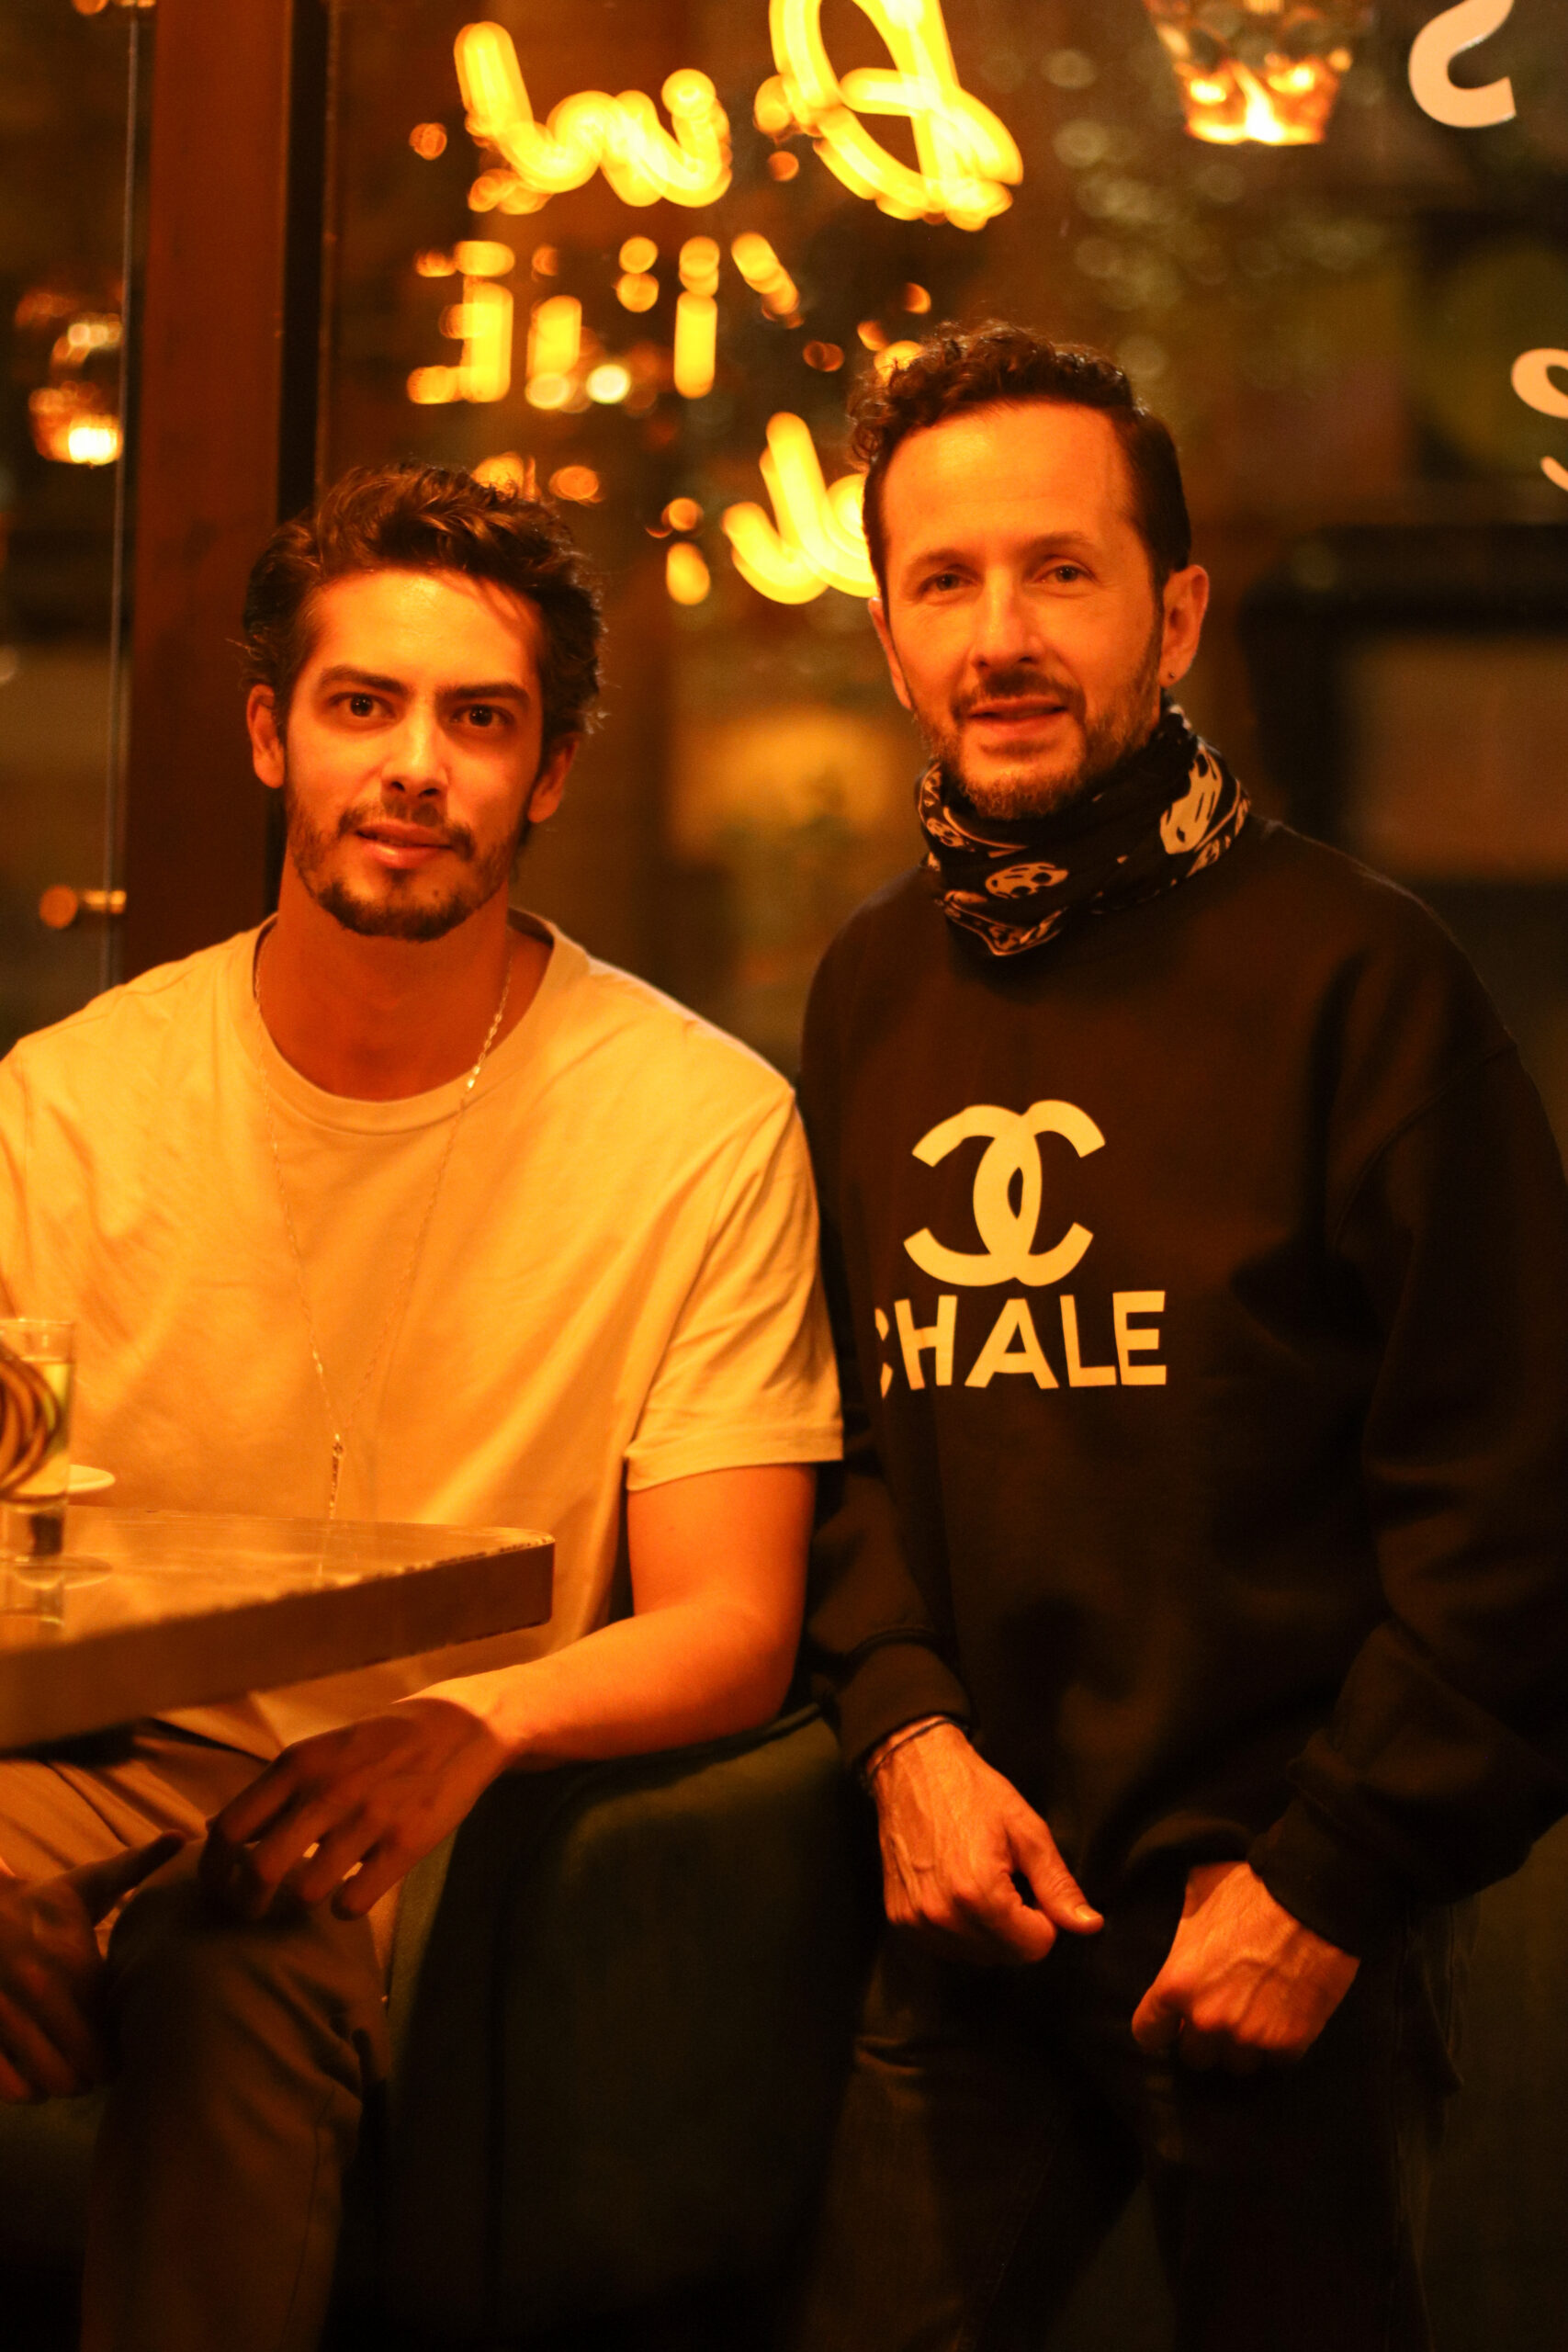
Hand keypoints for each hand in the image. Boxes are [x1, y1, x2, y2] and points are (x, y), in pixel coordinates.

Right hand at [0, 1835, 182, 2100]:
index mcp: (70, 1961)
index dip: (122, 2051)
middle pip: (82, 2069)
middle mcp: (35, 1992)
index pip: (109, 2032)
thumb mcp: (86, 1884)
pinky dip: (26, 2092)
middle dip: (96, 2075)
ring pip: (46, 2085)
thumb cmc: (39, 1906)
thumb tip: (182, 1834)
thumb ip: (136, 1866)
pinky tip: (36, 2074)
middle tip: (102, 2066)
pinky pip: (9, 2090)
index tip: (126, 2049)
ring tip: (73, 2071)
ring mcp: (1, 2018)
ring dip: (63, 2086)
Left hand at [200, 1698, 507, 1922]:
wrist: (460, 1726)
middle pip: (259, 1871)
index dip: (214, 1870)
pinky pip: (353, 1903)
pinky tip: (355, 1889)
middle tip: (253, 1910)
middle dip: (246, 1903)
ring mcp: (367, 1820)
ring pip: (306, 1893)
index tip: (220, 1887)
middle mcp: (326, 1791)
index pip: (229, 1830)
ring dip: (302, 1902)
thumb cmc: (381, 1742)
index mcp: (297, 1765)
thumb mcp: (320, 1752)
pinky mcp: (405, 1845)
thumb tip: (213, 1830)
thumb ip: (273, 1791)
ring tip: (313, 1891)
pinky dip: (346, 1907)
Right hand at [870, 1721, 1101, 1966]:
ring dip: (988, 1930)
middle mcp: (943, 1915)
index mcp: (979, 1893)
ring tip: (979, 1880)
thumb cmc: (970, 1792)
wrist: (913, 1770)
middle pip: (1006, 1956)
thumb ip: (1058, 1885)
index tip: (1030, 1884)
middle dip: (1017, 1926)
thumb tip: (1089, 1924)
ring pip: (976, 1955)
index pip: (1034, 1947)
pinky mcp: (900, 1918)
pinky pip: (946, 1946)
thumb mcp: (1028, 1831)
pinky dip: (960, 1927)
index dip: (1043, 1917)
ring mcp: (916, 1920)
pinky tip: (956, 1889)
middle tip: (1006, 1878)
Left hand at [1130, 1860, 1358, 2073]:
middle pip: (1194, 2057)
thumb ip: (1183, 1928)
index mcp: (1176, 1984)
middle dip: (1203, 2039)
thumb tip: (1181, 1929)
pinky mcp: (1289, 2043)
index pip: (1148, 2032)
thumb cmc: (1249, 1889)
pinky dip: (1278, 2046)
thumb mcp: (1197, 1896)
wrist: (1310, 1901)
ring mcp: (1249, 2035)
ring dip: (1241, 2047)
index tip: (1169, 2024)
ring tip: (1253, 2021)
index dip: (1158, 2028)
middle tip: (1218, 2016)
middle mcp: (1207, 2018)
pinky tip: (1283, 2021)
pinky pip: (1275, 2061)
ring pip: (1236, 2065)